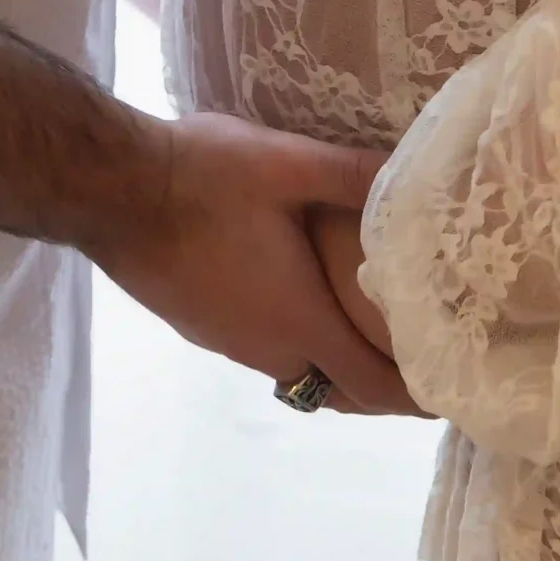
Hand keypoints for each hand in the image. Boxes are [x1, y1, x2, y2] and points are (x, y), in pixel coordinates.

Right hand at [94, 111, 415, 413]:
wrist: (109, 188)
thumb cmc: (203, 178)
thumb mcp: (288, 162)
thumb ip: (354, 172)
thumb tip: (417, 171)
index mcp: (298, 321)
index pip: (371, 386)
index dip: (415, 398)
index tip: (450, 394)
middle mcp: (263, 347)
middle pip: (336, 388)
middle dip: (379, 383)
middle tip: (416, 356)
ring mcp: (224, 341)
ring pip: (294, 370)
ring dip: (332, 361)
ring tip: (365, 327)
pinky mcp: (195, 324)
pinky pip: (260, 350)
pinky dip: (293, 342)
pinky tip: (294, 298)